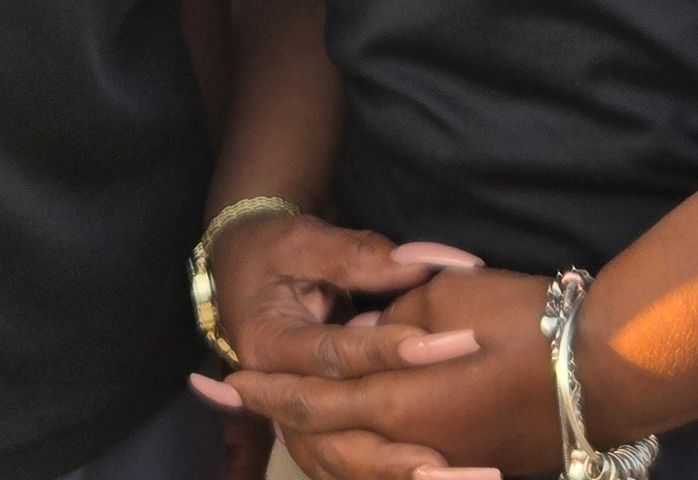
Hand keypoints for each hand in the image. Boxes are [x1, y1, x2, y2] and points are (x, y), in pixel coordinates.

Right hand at [189, 213, 492, 479]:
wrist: (241, 271)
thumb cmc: (275, 252)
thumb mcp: (306, 241)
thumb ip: (360, 255)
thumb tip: (426, 264)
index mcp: (268, 343)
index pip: (333, 355)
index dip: (386, 351)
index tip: (443, 346)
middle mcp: (276, 395)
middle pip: (332, 435)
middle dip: (394, 451)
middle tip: (450, 458)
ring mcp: (292, 421)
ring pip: (341, 464)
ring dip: (395, 475)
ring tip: (456, 479)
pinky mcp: (314, 432)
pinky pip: (348, 466)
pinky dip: (388, 476)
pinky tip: (440, 479)